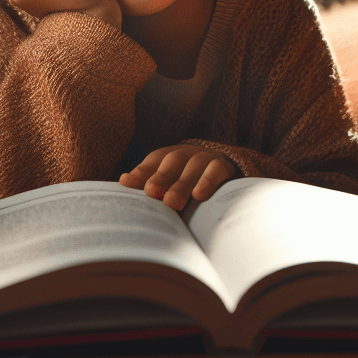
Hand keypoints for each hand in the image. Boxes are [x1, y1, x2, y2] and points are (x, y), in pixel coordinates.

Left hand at [119, 146, 237, 209]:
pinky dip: (207, 181)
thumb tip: (124, 183)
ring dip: (182, 183)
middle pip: (172, 161)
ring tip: (171, 202)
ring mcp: (208, 158)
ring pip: (194, 166)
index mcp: (172, 157)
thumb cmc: (193, 191)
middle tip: (151, 193)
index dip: (141, 171)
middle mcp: (189, 154)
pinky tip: (199, 195)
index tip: (126, 183)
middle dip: (161, 177)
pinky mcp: (226, 166)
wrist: (232, 185)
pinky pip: (216, 170)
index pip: (154, 160)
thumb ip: (152, 189)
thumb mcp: (172, 190)